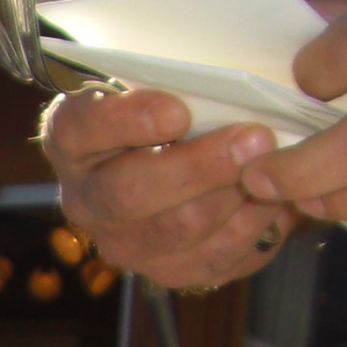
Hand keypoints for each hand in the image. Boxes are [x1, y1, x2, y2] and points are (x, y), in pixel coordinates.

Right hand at [42, 87, 300, 290]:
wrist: (185, 151)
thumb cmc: (176, 101)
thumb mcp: (165, 76)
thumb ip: (179, 75)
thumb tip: (227, 84)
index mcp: (72, 139)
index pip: (82, 129)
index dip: (128, 122)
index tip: (178, 112)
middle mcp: (86, 199)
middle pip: (129, 194)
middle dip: (198, 169)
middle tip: (254, 140)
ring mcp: (122, 242)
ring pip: (174, 232)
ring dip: (231, 199)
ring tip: (274, 168)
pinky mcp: (164, 271)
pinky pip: (208, 261)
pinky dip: (249, 231)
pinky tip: (274, 201)